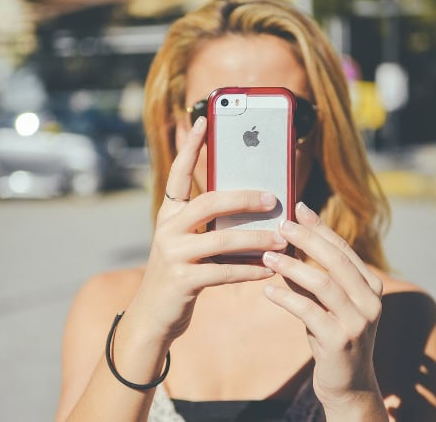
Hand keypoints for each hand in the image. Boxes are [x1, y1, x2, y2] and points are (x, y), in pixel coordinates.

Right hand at [128, 117, 285, 342]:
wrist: (154, 316)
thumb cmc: (181, 273)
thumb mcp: (189, 243)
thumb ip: (211, 225)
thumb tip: (255, 208)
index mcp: (169, 214)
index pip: (179, 173)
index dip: (190, 147)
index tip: (203, 120)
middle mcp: (167, 228)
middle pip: (209, 202)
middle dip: (244, 198)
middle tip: (273, 198)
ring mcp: (172, 254)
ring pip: (223, 238)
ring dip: (257, 239)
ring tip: (282, 238)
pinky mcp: (183, 280)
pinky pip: (225, 272)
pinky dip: (251, 270)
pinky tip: (269, 268)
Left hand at [262, 202, 385, 412]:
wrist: (348, 384)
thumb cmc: (333, 336)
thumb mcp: (325, 303)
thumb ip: (311, 276)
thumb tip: (284, 245)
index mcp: (371, 286)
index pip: (344, 248)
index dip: (320, 227)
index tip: (298, 207)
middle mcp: (371, 301)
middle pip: (336, 260)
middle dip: (307, 239)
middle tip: (280, 225)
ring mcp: (358, 321)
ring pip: (323, 283)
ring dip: (292, 267)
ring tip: (267, 257)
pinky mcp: (340, 341)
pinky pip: (308, 311)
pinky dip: (286, 298)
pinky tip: (267, 291)